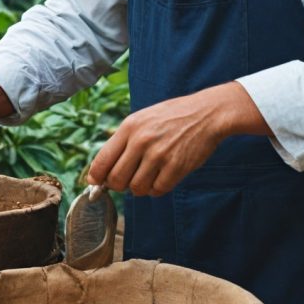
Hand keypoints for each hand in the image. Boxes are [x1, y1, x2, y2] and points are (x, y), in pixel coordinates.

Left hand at [88, 82, 270, 196]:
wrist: (207, 113)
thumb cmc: (173, 117)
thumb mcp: (143, 119)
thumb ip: (122, 142)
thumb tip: (98, 172)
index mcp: (130, 126)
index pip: (101, 161)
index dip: (96, 177)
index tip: (98, 183)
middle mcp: (142, 140)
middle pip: (116, 180)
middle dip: (119, 185)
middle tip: (129, 178)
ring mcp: (159, 155)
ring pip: (136, 189)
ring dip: (141, 187)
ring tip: (149, 174)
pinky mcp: (176, 167)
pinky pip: (157, 190)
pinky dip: (157, 188)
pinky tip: (163, 175)